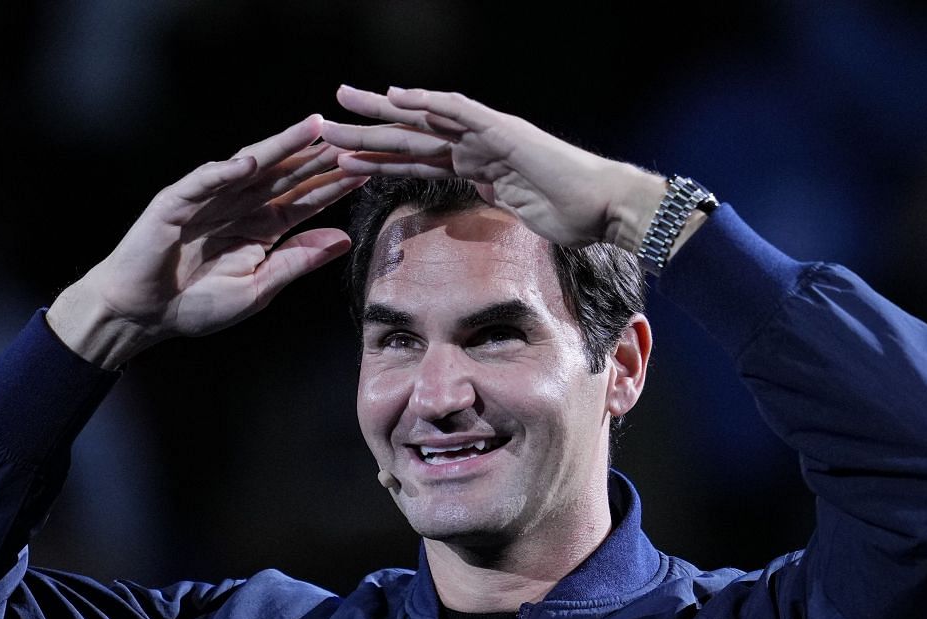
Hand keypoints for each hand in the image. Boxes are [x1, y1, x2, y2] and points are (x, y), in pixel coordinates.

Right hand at [50, 114, 369, 366]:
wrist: (142, 315)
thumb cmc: (195, 305)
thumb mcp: (258, 288)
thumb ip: (297, 260)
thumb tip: (343, 239)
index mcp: (260, 228)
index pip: (305, 200)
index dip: (334, 186)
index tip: (368, 170)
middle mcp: (239, 206)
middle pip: (286, 175)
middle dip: (318, 156)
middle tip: (351, 135)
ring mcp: (208, 199)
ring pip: (251, 166)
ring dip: (282, 146)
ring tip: (313, 128)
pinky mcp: (175, 202)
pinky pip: (203, 181)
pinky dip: (225, 170)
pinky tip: (252, 159)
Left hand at [321, 85, 664, 250]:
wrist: (602, 207)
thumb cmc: (569, 216)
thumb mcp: (514, 215)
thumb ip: (491, 206)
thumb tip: (475, 209)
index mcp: (474, 166)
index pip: (416, 160)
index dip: (378, 158)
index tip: (342, 159)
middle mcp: (475, 145)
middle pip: (409, 137)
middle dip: (365, 130)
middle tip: (323, 124)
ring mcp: (487, 136)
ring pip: (423, 121)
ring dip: (380, 114)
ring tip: (341, 107)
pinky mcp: (502, 132)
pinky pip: (460, 111)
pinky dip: (428, 102)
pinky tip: (398, 95)